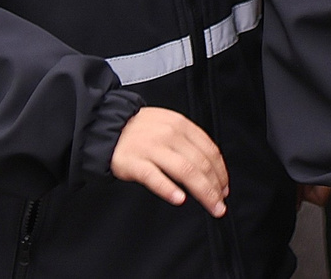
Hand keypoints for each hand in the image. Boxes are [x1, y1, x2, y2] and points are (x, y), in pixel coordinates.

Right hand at [107, 107, 226, 214]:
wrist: (106, 126)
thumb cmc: (141, 131)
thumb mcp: (169, 124)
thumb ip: (188, 141)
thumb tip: (211, 167)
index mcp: (181, 125)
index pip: (209, 150)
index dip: (221, 172)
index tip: (224, 188)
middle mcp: (169, 135)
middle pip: (200, 164)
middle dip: (215, 187)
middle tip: (220, 204)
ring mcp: (152, 148)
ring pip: (185, 171)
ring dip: (203, 191)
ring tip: (211, 206)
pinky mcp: (135, 162)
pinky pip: (154, 177)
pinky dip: (169, 188)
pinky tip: (179, 199)